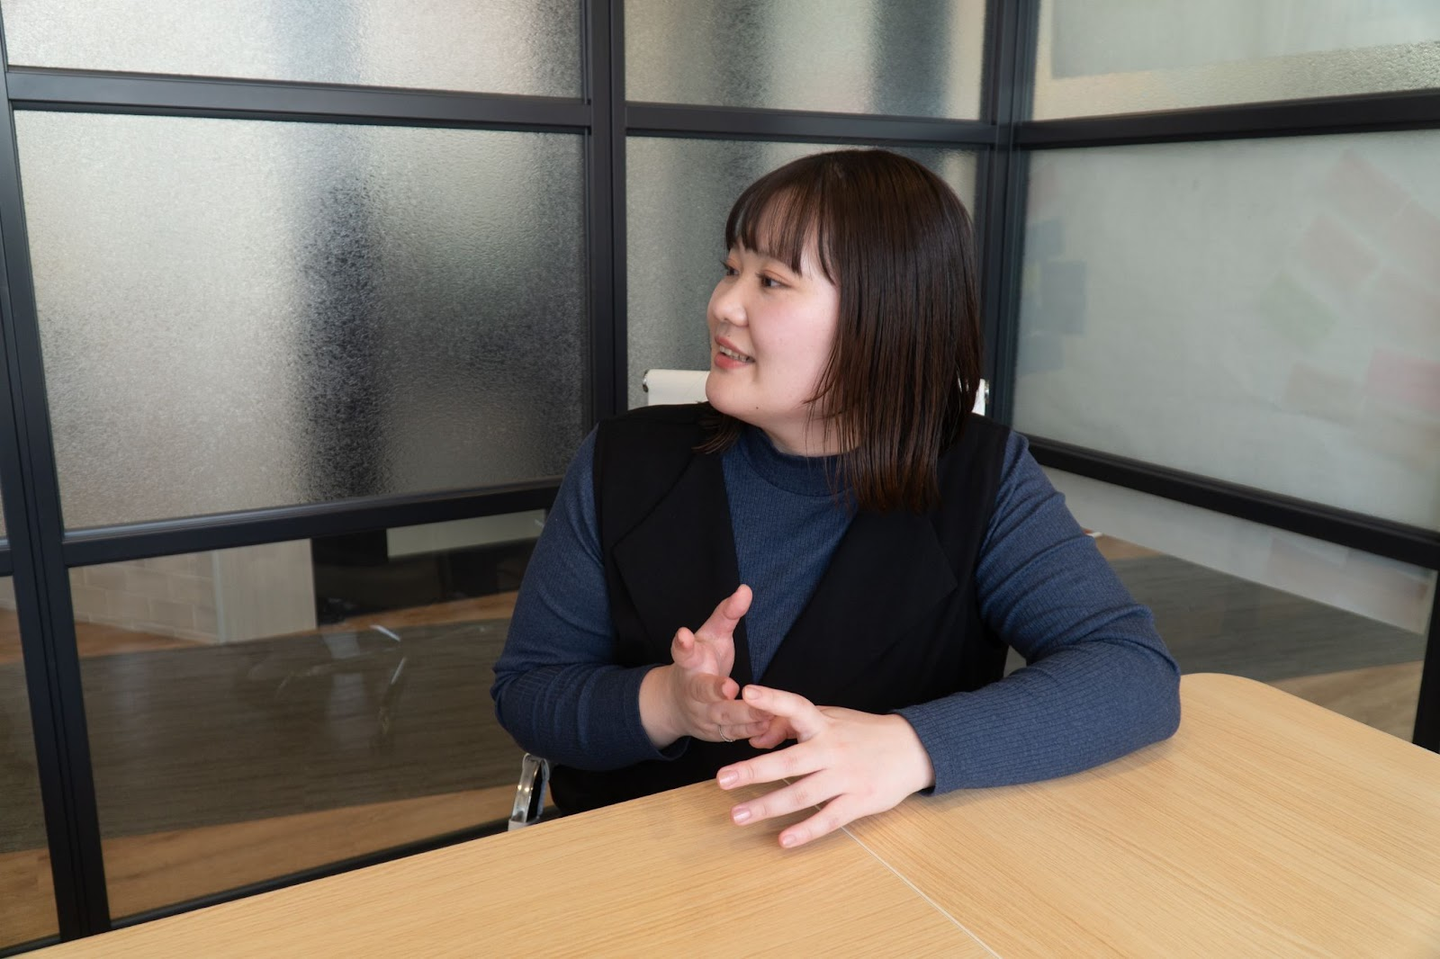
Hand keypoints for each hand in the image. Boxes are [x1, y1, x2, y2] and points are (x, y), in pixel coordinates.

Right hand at [638, 585, 770, 747]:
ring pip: (722, 716)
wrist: (677, 704)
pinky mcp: (714, 733)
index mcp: (689, 662)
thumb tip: (745, 589)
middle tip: (729, 688)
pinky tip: (770, 725)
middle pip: (701, 690)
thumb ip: (727, 614)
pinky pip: (734, 733)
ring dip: (744, 714)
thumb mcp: (711, 635)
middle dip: (714, 690)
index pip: (682, 651)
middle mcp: (691, 689)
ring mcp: (701, 713)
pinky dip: (752, 731)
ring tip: (765, 711)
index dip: (683, 643)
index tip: (683, 634)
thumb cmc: (701, 663)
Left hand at [716, 684, 934, 847]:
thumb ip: (791, 725)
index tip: (748, 693)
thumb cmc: (861, 733)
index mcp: (824, 726)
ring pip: (803, 794)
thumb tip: (757, 738)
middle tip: (723, 779)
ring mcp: (846, 777)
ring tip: (738, 816)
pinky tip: (783, 840)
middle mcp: (832, 750)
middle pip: (790, 761)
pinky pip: (829, 819)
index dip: (773, 699)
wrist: (912, 749)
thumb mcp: (829, 719)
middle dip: (755, 770)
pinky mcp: (859, 801)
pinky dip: (806, 830)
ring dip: (769, 806)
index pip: (797, 707)